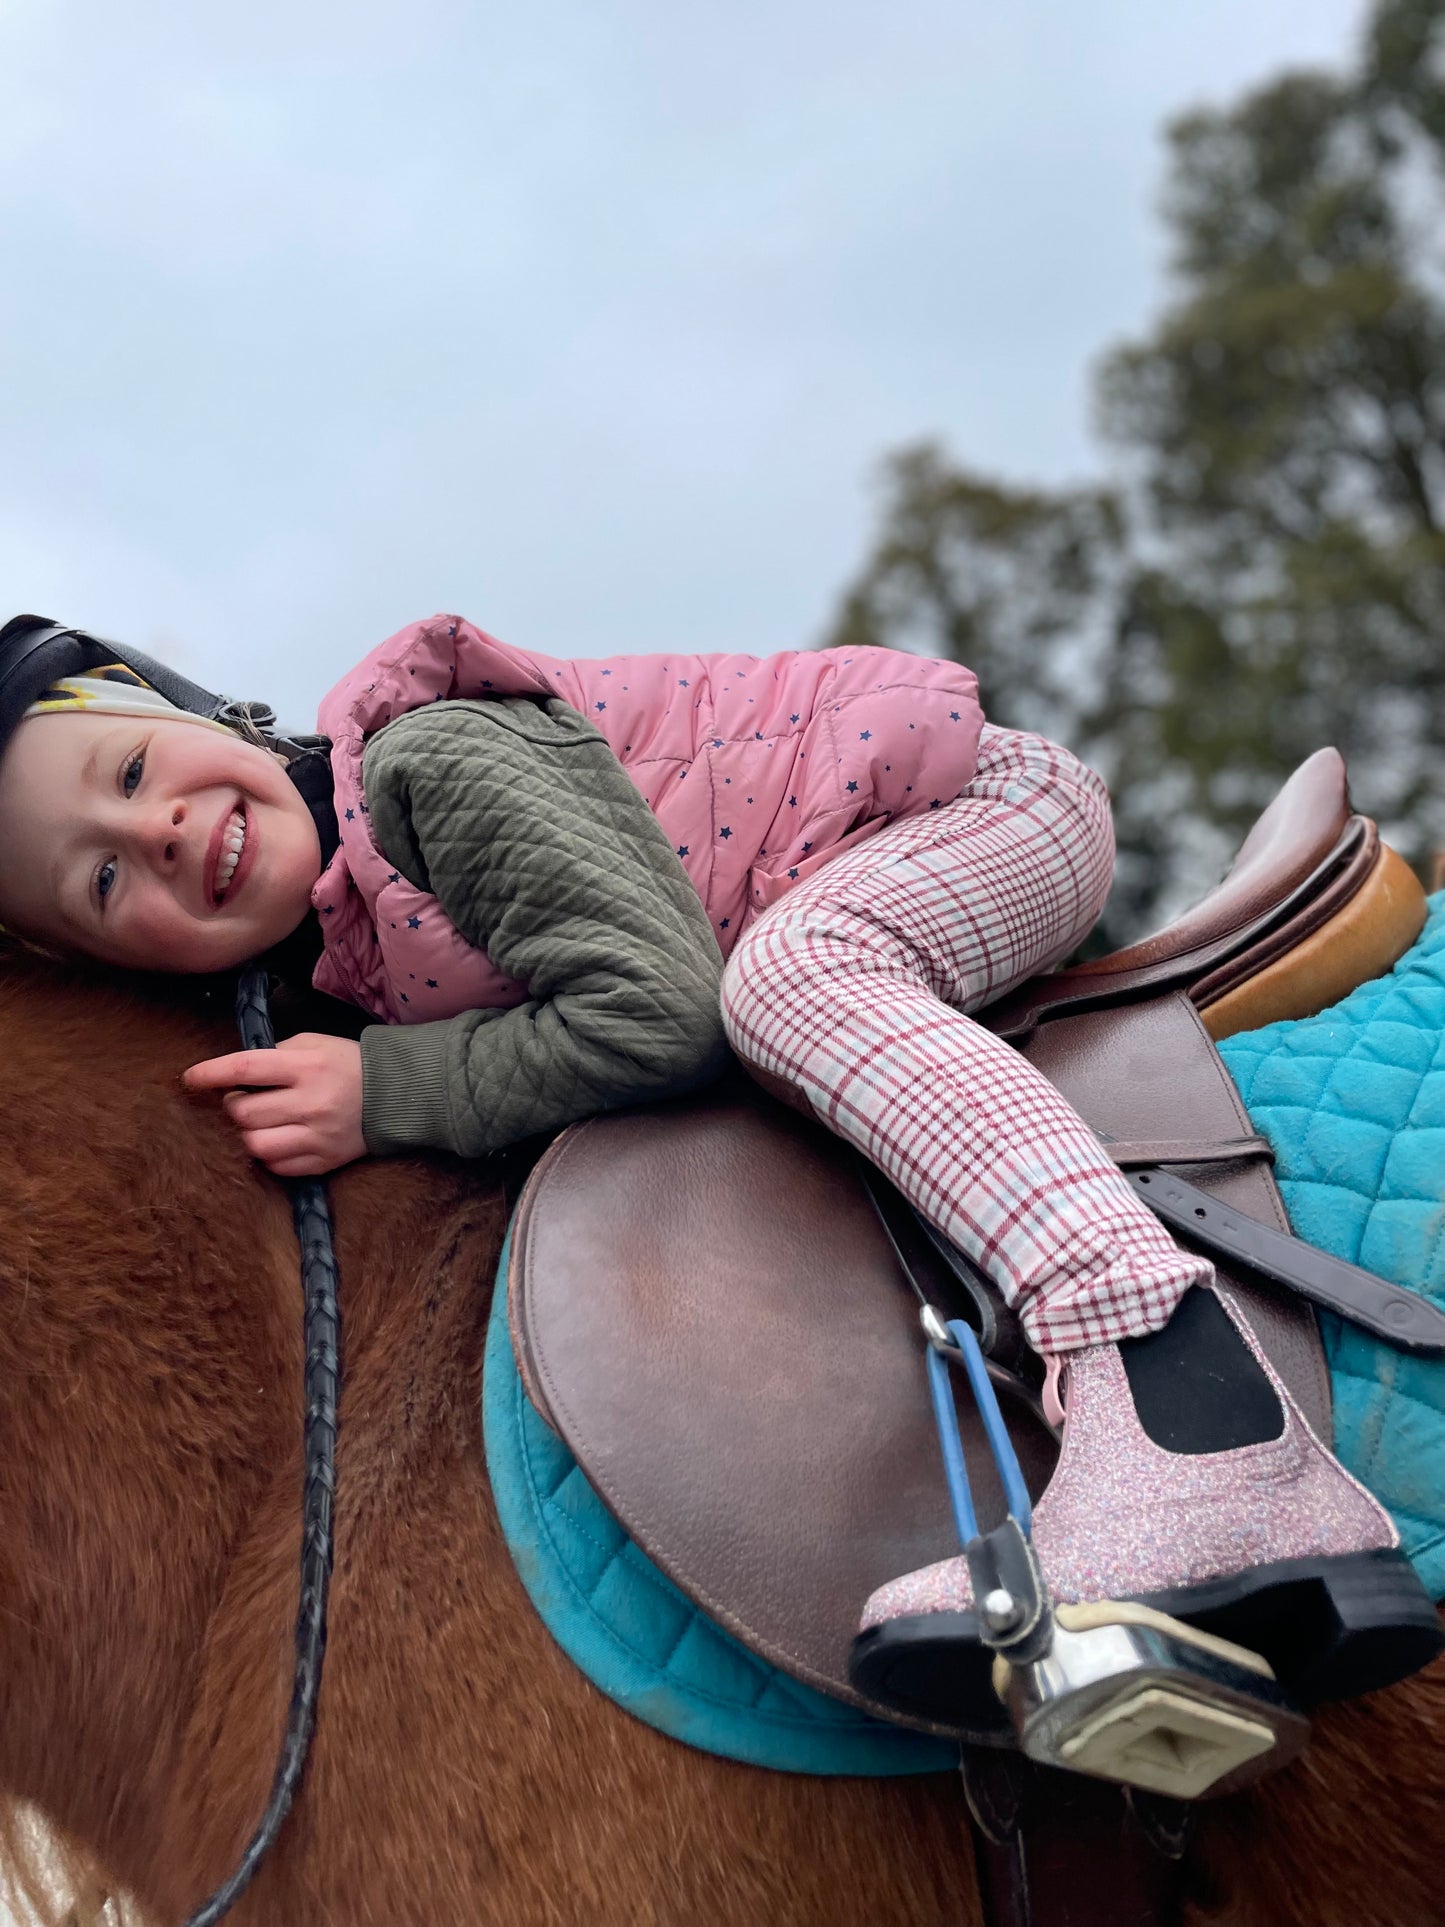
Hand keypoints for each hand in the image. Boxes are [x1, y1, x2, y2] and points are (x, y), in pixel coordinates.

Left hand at [183, 1033, 366, 1176]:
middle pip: (243, 1114)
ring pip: (254, 1146)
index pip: (244, 1069)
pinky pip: (277, 1167)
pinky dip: (267, 1156)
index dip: (210, 1074)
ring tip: (254, 1124)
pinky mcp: (324, 1161)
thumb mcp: (313, 1044)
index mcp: (306, 1067)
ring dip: (244, 1135)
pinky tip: (275, 1140)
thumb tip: (235, 1073)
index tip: (190, 1079)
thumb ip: (274, 1054)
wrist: (398, 1095)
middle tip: (239, 1100)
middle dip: (231, 1107)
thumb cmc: (348, 1063)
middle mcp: (310, 1103)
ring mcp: (317, 1137)